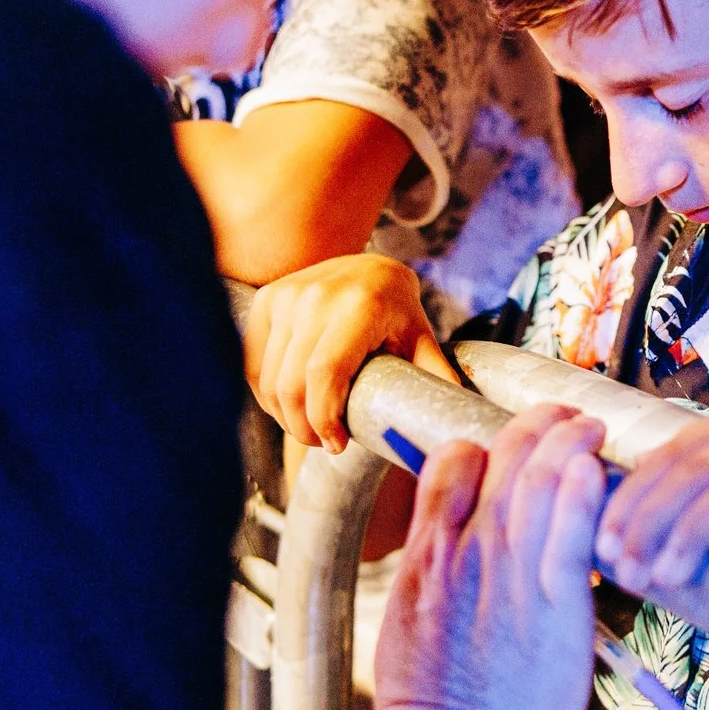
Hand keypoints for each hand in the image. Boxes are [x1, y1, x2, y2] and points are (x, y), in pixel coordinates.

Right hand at [242, 253, 453, 451]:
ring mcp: (286, 296)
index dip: (323, 419)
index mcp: (359, 305)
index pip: (324, 374)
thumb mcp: (419, 336)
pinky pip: (252, 363)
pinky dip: (266, 394)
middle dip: (303, 427)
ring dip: (283, 415)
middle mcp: (316, 296)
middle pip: (291, 384)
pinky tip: (288, 406)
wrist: (367, 265)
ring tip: (309, 428)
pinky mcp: (266, 301)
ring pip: (267, 379)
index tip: (337, 444)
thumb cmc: (396, 307)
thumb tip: (456, 417)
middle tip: (323, 444)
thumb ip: (434, 374)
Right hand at [371, 405, 608, 709]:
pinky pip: (570, 534)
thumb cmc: (433, 709)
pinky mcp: (557, 608)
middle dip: (536, 424)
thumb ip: (433, 574)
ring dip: (569, 440)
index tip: (508, 451)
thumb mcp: (408, 624)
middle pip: (503, 457)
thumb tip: (448, 545)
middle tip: (563, 417)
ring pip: (541, 481)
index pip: (451, 464)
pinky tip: (595, 467)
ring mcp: (511, 578)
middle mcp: (466, 555)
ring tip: (590, 427)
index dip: (483, 446)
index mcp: (426, 558)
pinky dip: (582, 493)